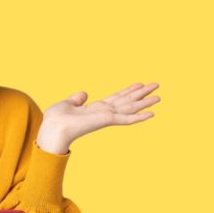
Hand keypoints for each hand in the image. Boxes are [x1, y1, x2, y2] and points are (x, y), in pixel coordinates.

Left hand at [37, 82, 160, 152]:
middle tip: (156, 85)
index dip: (128, 90)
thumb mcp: (67, 104)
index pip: (116, 98)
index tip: (139, 84)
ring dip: (145, 102)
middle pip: (127, 100)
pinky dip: (139, 116)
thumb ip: (77, 99)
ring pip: (131, 107)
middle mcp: (104, 112)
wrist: (53, 128)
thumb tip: (84, 93)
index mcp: (96, 108)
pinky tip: (152, 113)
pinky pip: (126, 118)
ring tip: (159, 97)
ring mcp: (107, 117)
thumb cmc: (56, 119)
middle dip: (142, 93)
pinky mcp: (107, 120)